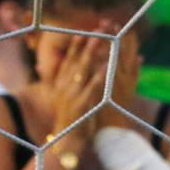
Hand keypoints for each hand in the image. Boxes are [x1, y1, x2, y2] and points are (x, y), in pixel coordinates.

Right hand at [48, 31, 109, 147]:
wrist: (68, 139)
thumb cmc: (72, 116)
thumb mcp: (67, 96)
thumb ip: (68, 81)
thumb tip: (64, 67)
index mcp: (62, 84)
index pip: (69, 61)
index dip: (76, 46)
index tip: (83, 31)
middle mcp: (64, 87)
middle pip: (76, 61)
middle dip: (86, 44)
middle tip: (96, 30)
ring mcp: (72, 96)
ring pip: (83, 71)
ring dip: (91, 55)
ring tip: (101, 41)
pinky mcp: (81, 106)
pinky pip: (91, 89)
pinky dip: (98, 77)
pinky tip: (107, 67)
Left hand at [98, 30, 142, 129]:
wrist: (114, 127)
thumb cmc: (118, 107)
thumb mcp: (131, 87)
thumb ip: (135, 70)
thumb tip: (141, 56)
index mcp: (129, 74)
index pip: (127, 50)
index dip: (123, 36)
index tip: (116, 24)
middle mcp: (125, 77)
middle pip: (120, 52)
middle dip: (115, 36)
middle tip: (108, 22)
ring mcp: (117, 84)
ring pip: (112, 59)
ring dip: (107, 45)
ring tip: (101, 31)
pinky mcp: (108, 90)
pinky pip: (104, 73)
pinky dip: (100, 62)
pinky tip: (95, 50)